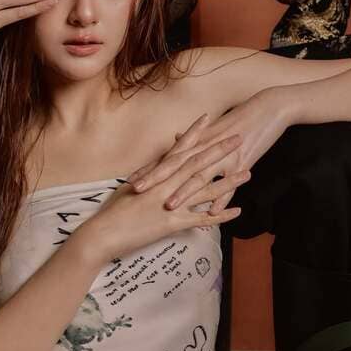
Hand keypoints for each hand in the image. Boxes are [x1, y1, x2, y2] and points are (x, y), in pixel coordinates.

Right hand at [78, 142, 249, 265]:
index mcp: (156, 174)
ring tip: (248, 172)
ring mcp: (170, 202)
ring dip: (228, 181)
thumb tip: (153, 170)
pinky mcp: (172, 223)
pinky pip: (202, 219)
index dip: (195, 132)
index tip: (209, 118)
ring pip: (205, 189)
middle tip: (239, 137)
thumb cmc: (112, 212)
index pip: (179, 148)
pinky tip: (237, 211)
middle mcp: (166, 184)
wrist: (102, 233)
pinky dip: (220, 215)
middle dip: (220, 149)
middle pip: (198, 162)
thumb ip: (145, 178)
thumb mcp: (129, 188)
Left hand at [126, 90, 289, 213]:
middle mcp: (207, 148)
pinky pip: (230, 184)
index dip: (150, 169)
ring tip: (169, 206)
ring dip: (185, 192)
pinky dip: (222, 199)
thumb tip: (175, 139)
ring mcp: (224, 156)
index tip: (131, 179)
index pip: (169, 158)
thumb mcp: (214, 128)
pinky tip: (213, 213)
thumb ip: (194, 138)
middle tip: (136, 190)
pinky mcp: (243, 162)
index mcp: (198, 141)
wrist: (269, 107)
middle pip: (177, 166)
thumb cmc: (241, 117)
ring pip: (201, 176)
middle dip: (156, 179)